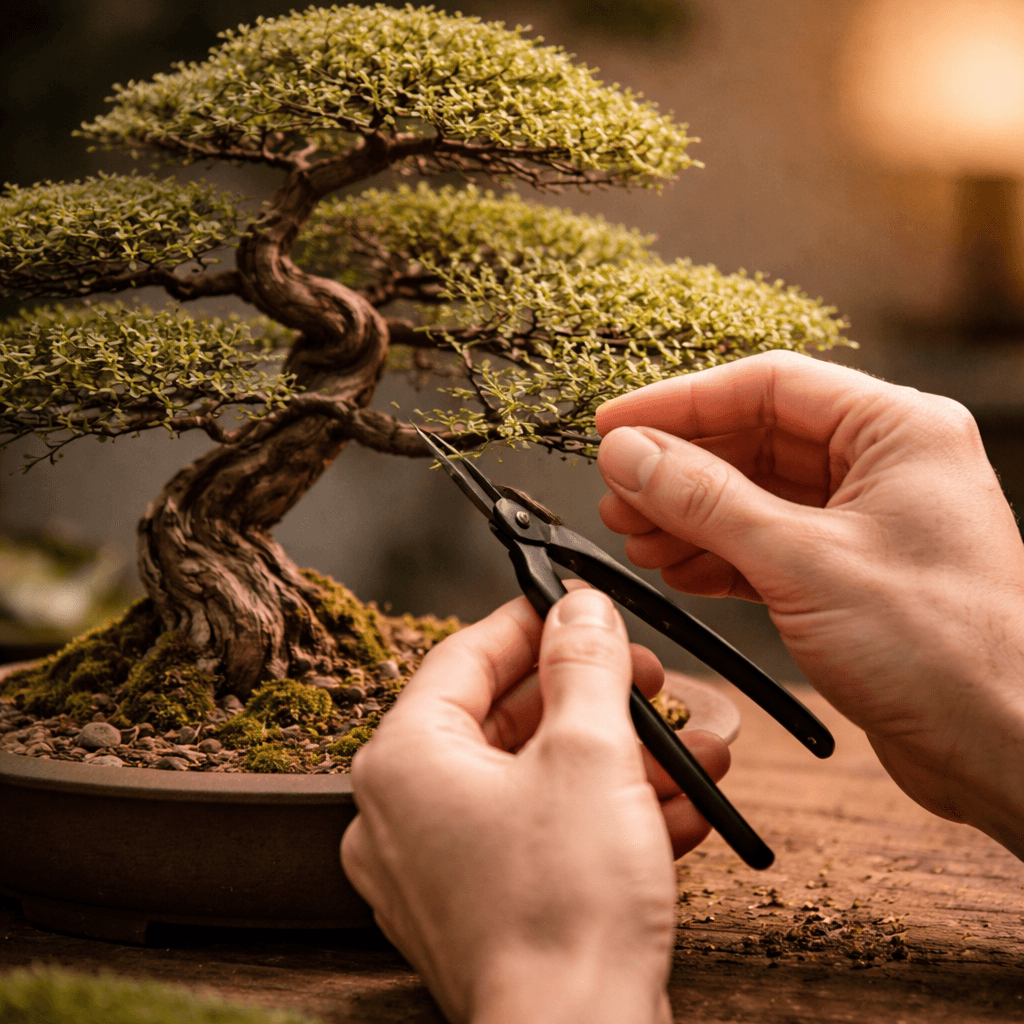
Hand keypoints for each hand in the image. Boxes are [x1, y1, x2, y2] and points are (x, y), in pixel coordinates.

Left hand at [341, 587, 728, 1023]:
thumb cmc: (564, 908)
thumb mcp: (588, 754)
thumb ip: (583, 665)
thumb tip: (579, 606)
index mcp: (405, 762)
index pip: (463, 657)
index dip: (528, 622)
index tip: (574, 605)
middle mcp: (407, 814)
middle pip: (505, 721)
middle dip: (593, 699)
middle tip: (646, 679)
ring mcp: (443, 868)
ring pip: (536, 782)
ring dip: (619, 761)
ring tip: (691, 748)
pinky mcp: (485, 908)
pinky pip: (544, 837)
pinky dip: (606, 817)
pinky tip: (683, 808)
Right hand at [596, 350, 1023, 857]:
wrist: (1004, 752)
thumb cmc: (943, 652)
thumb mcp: (804, 562)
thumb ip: (707, 501)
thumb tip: (630, 453)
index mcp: (897, 430)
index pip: (766, 385)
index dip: (679, 402)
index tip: (613, 423)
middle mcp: (883, 464)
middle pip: (754, 440)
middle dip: (678, 469)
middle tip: (617, 493)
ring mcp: (865, 520)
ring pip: (753, 495)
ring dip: (688, 515)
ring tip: (635, 537)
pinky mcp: (847, 572)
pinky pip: (765, 543)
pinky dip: (716, 554)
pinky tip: (674, 568)